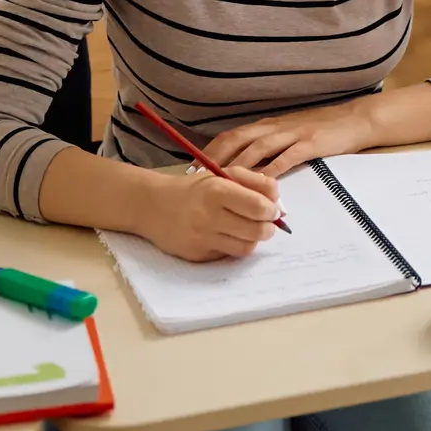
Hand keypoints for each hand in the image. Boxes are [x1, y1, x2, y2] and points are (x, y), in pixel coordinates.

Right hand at [137, 165, 281, 261]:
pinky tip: (228, 235)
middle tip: (266, 222)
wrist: (153, 206)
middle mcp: (209, 217)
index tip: (272, 210)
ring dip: (253, 239)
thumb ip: (254, 182)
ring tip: (249, 229)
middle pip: (256, 231)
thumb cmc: (194, 189)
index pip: (258, 208)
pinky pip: (227, 255)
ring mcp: (202, 239)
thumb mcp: (222, 174)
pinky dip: (234, 246)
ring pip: (246, 247)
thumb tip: (277, 199)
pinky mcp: (197, 255)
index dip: (272, 211)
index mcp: (217, 192)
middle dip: (268, 228)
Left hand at [204, 99, 378, 176]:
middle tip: (198, 180)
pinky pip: (287, 156)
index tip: (191, 170)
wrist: (354, 120)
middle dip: (215, 159)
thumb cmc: (320, 130)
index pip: (231, 136)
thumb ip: (267, 148)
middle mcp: (275, 127)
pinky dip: (271, 169)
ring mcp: (292, 133)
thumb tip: (241, 170)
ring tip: (222, 184)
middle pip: (238, 139)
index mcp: (267, 125)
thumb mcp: (288, 134)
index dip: (209, 151)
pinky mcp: (310, 143)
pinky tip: (260, 184)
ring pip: (258, 147)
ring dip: (238, 165)